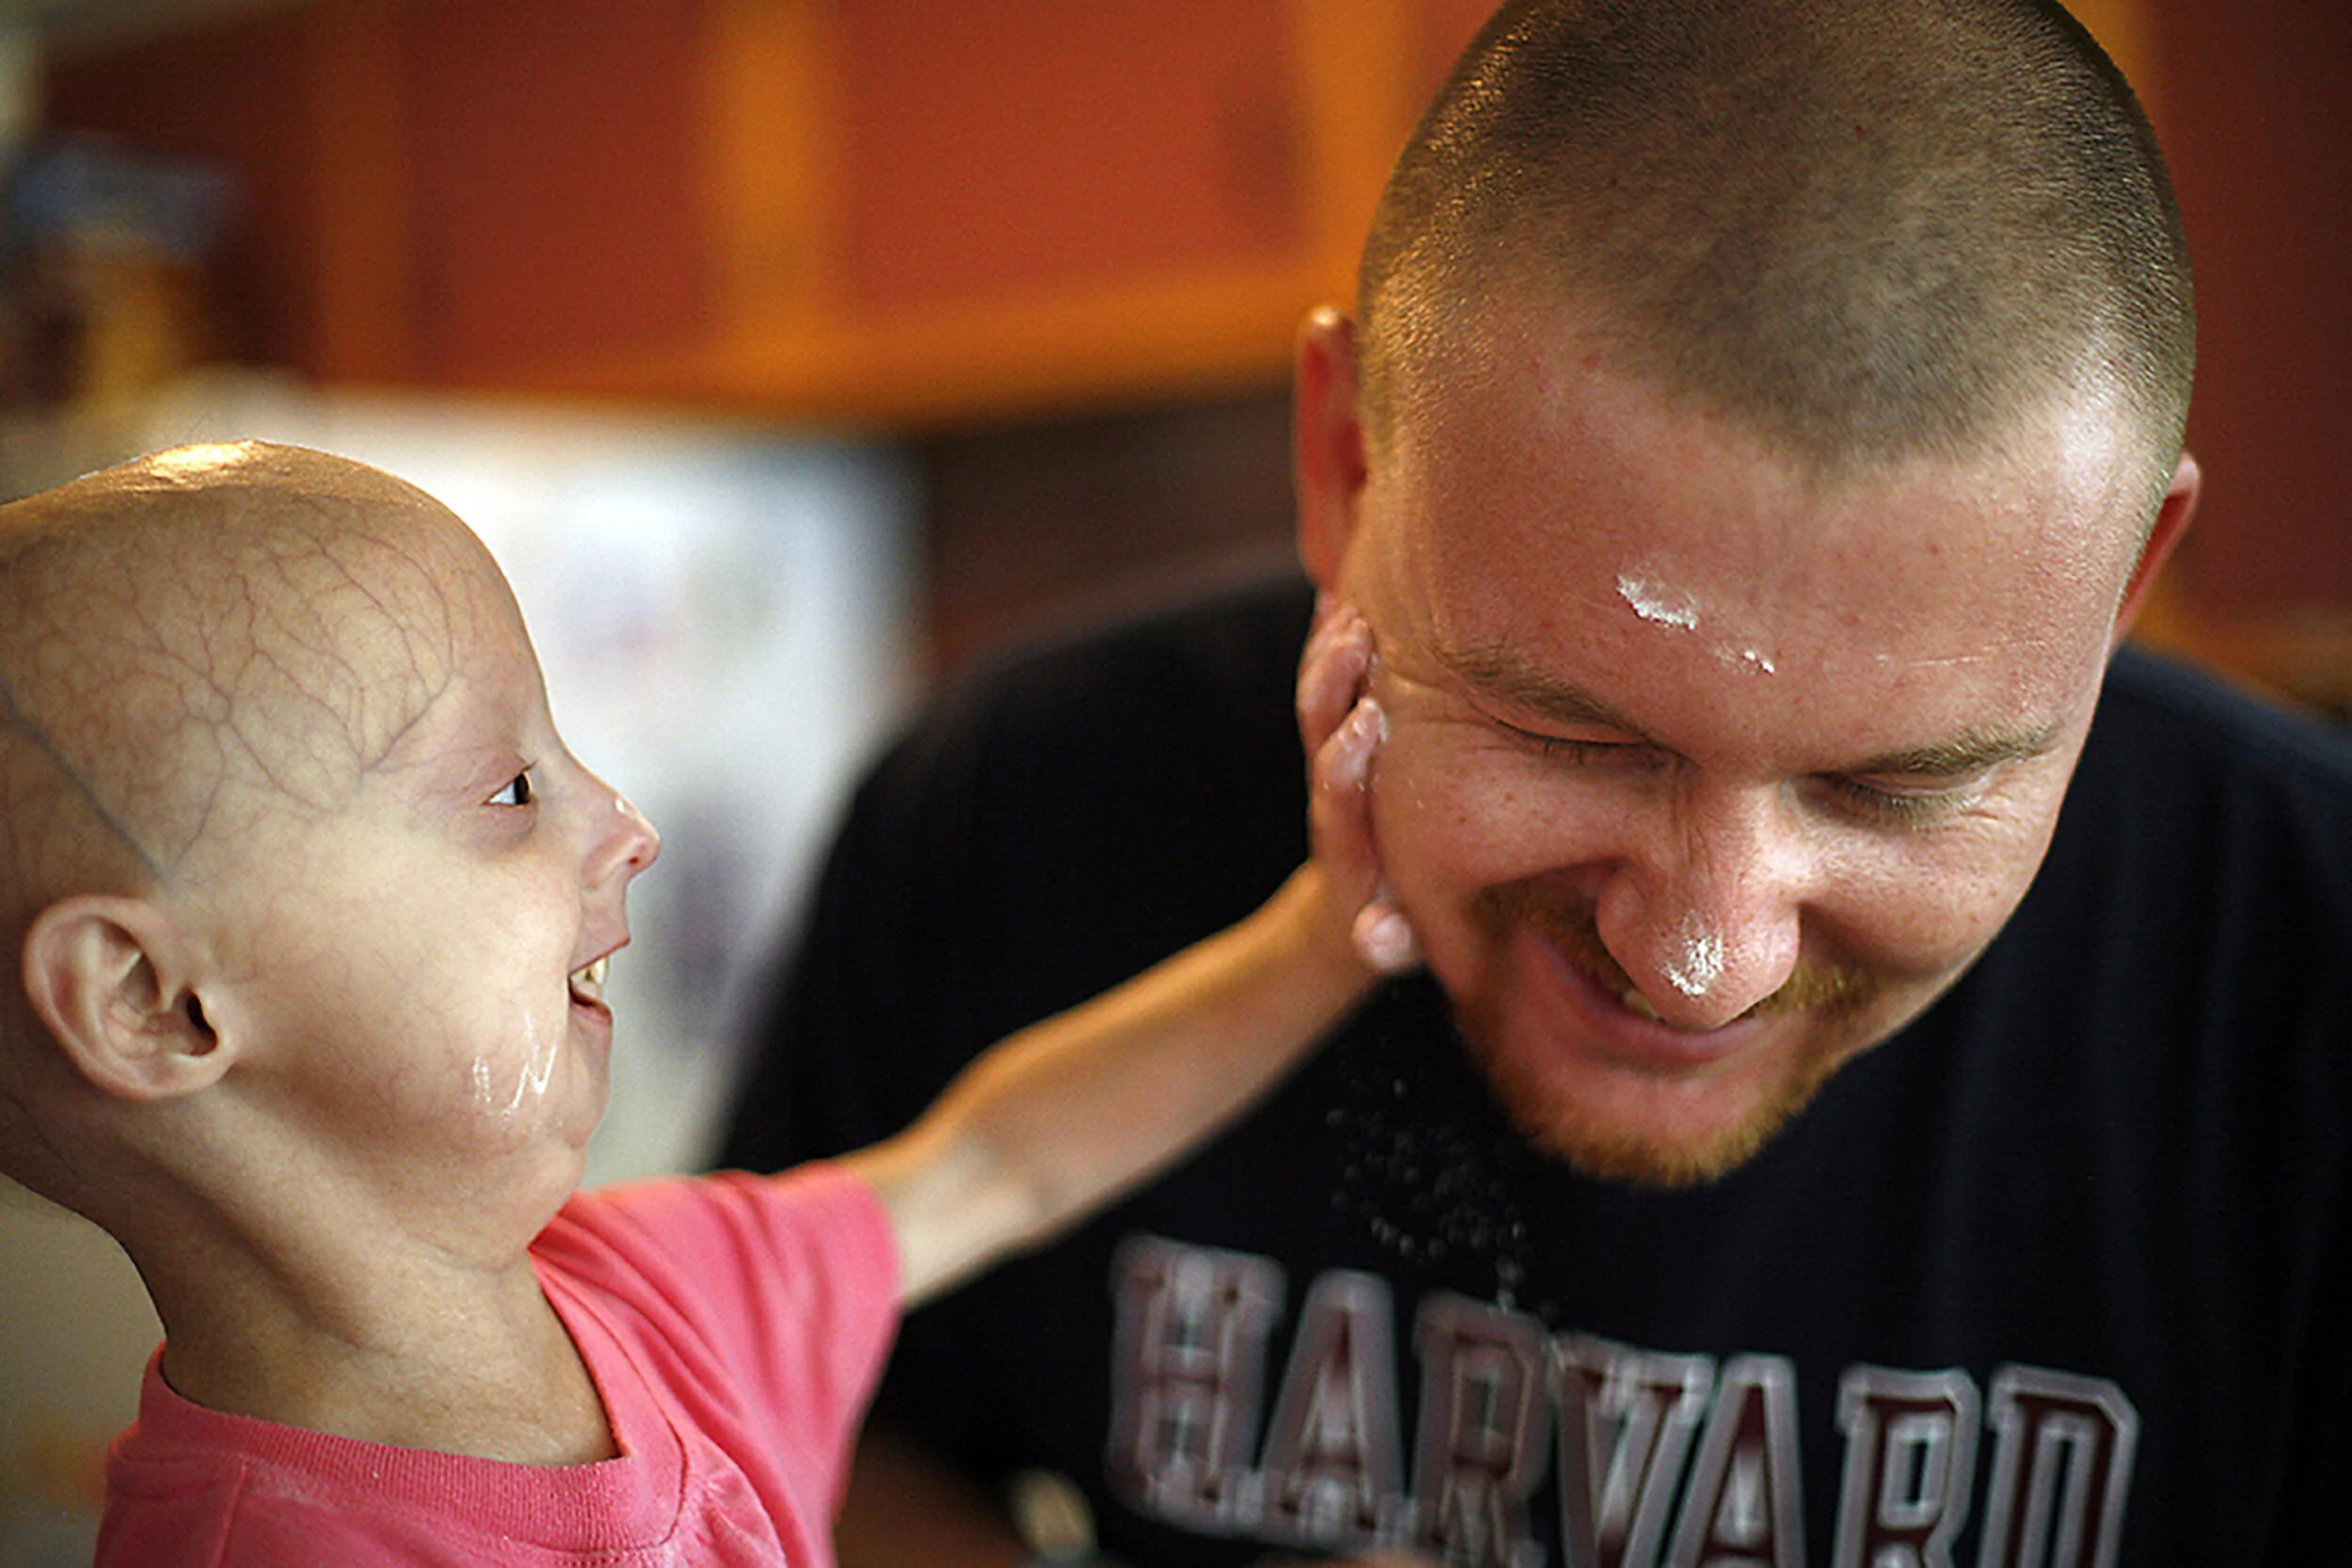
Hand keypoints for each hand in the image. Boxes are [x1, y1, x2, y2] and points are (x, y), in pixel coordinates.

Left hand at [1298, 596, 1418, 973]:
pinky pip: (1327, 686)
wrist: (1344, 917)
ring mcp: (1330, 764)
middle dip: (1332, 684)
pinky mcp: (1338, 742)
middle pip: (1318, 731)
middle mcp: (1329, 793)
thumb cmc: (1386, 931)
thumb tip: (1378, 941)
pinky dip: (1328, 643)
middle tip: (1355, 637)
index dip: (1346, 758)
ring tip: (1348, 602)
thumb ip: (1386, 941)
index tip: (1367, 722)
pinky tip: (1338, 592)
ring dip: (1328, 653)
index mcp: (1345, 839)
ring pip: (1317, 702)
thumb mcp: (1391, 946)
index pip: (1338, 793)